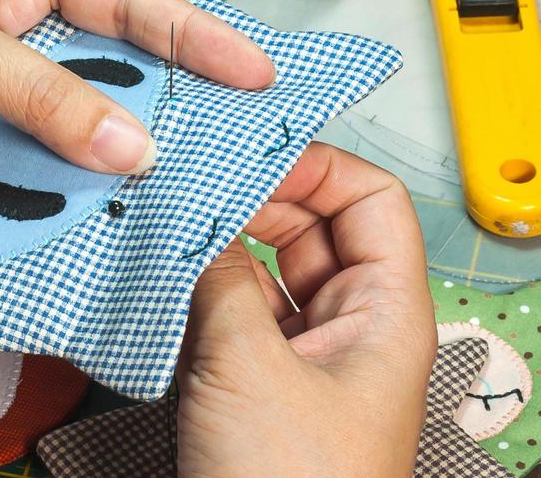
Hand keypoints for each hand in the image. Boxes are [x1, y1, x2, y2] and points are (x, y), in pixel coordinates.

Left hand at [0, 0, 274, 190]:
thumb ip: (44, 96)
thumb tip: (131, 144)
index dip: (192, 35)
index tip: (250, 72)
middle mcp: (19, 22)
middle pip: (113, 66)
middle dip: (162, 107)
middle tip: (226, 146)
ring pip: (79, 125)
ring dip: (112, 161)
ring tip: (175, 195)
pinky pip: (34, 169)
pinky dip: (60, 195)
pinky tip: (98, 218)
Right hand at [177, 142, 436, 477]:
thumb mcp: (250, 369)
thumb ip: (219, 278)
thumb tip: (190, 210)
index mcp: (387, 314)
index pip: (371, 200)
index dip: (316, 166)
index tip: (245, 154)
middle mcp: (349, 326)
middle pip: (311, 226)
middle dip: (252, 198)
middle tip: (186, 178)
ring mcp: (300, 357)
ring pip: (263, 268)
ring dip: (216, 244)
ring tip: (161, 216)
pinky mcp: (255, 385)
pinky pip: (231, 311)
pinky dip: (195, 288)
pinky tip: (153, 271)